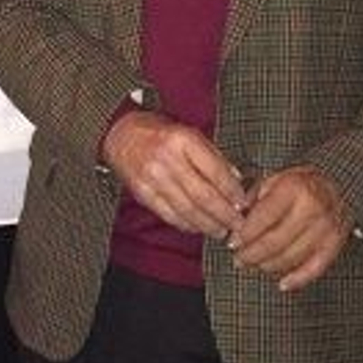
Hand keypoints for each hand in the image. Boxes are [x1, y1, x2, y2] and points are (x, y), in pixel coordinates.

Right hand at [101, 111, 245, 236]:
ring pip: (187, 210)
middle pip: (203, 196)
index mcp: (183, 141)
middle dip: (224, 214)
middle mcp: (167, 160)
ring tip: (221, 230)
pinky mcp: (142, 193)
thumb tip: (236, 180)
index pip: (216, 172)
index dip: (233, 192)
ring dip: (208, 224)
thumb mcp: (189, 133)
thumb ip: (213, 156)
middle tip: (238, 225)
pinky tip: (198, 227)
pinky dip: (187, 224)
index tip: (243, 203)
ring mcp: (153, 179)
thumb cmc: (158, 132)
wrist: (119, 134)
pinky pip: (169, 215)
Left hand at [228, 165, 351, 291]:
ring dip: (269, 266)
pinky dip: (298, 278)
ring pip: (292, 257)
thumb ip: (252, 199)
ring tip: (255, 265)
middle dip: (252, 254)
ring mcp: (327, 227)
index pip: (263, 218)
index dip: (245, 234)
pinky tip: (283, 283)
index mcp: (293, 187)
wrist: (337, 185)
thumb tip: (234, 220)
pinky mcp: (336, 242)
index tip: (233, 242)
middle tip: (239, 259)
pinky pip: (315, 267)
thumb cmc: (299, 184)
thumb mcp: (272, 180)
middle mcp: (312, 207)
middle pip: (275, 241)